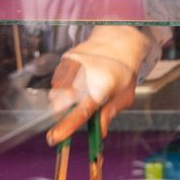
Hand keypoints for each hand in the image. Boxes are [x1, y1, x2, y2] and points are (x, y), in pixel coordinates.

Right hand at [46, 26, 151, 144]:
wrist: (118, 41)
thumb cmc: (124, 71)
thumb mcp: (125, 95)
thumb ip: (110, 113)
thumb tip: (99, 132)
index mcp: (101, 88)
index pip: (81, 112)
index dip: (66, 126)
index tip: (54, 138)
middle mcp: (82, 77)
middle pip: (59, 105)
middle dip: (62, 112)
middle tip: (77, 107)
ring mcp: (71, 67)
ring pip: (54, 93)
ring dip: (62, 98)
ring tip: (82, 88)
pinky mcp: (64, 60)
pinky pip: (55, 80)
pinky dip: (62, 85)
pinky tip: (78, 78)